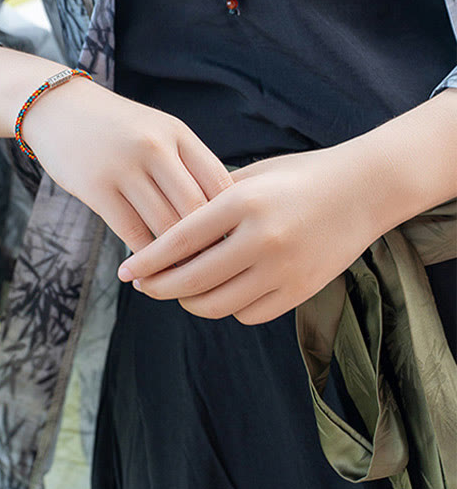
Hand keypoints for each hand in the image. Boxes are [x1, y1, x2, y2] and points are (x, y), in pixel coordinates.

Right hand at [20, 79, 233, 253]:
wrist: (59, 108)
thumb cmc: (117, 128)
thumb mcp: (157, 131)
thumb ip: (187, 164)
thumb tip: (222, 217)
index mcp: (177, 132)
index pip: (220, 184)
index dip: (231, 219)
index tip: (233, 245)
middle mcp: (154, 146)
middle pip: (196, 210)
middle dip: (207, 245)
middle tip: (212, 271)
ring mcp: (124, 166)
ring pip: (165, 226)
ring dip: (176, 257)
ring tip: (183, 276)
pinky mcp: (96, 187)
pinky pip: (132, 232)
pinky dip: (146, 256)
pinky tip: (149, 266)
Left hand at [116, 144, 385, 323]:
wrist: (364, 189)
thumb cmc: (299, 175)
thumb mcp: (252, 175)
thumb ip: (212, 202)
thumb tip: (169, 234)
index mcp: (242, 203)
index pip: (179, 240)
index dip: (147, 260)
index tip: (125, 271)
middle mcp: (261, 239)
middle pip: (192, 279)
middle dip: (159, 287)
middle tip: (144, 286)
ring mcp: (284, 269)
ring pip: (217, 304)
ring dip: (190, 301)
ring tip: (178, 289)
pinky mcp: (301, 290)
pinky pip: (249, 314)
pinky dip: (227, 308)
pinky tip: (218, 293)